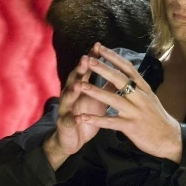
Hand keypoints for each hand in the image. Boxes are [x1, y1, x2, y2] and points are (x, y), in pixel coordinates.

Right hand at [44, 43, 107, 168]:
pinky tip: (78, 118)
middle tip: (85, 58)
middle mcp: (72, 95)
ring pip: (69, 98)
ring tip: (78, 84)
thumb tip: (119, 70)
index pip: (87, 70)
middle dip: (80, 69)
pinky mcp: (66, 125)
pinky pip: (70, 122)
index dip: (92, 58)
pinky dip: (74, 119)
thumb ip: (107, 85)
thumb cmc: (87, 115)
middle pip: (75, 79)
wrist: (73, 139)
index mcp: (82, 88)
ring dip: (73, 91)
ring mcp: (67, 110)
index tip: (98, 45)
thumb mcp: (99, 99)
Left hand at [76, 44, 182, 162]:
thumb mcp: (150, 98)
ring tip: (81, 85)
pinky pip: (111, 122)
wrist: (170, 138)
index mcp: (144, 89)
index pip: (128, 69)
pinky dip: (96, 120)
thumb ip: (138, 87)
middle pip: (120, 80)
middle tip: (89, 60)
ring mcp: (136, 112)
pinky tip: (83, 117)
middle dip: (104, 69)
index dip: (114, 58)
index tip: (101, 48)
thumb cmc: (158, 118)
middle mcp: (140, 97)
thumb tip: (127, 75)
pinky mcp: (132, 127)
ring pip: (114, 99)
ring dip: (96, 92)